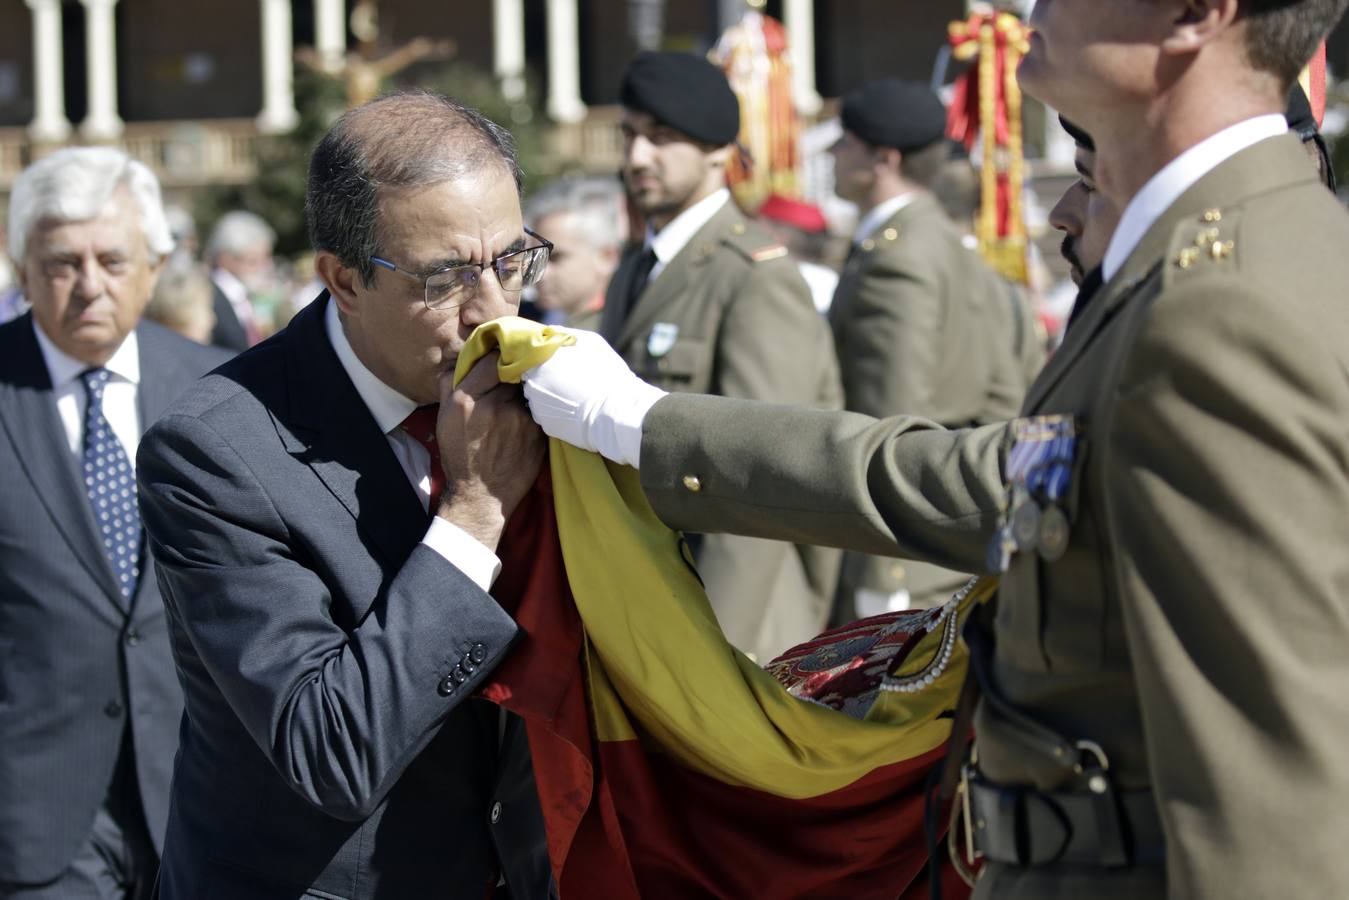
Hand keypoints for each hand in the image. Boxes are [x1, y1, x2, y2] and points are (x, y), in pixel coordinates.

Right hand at [434, 352, 544, 550]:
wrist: (480, 496)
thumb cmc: (460, 456)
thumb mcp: (444, 418)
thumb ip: (450, 384)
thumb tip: (463, 359)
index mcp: (467, 400)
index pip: (491, 360)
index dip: (499, 354)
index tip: (503, 354)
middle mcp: (494, 406)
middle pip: (514, 372)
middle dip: (514, 371)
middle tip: (515, 373)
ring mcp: (519, 421)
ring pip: (528, 391)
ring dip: (525, 391)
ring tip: (517, 402)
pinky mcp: (537, 434)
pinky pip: (538, 410)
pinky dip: (534, 411)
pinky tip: (524, 421)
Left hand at [521, 329, 665, 466]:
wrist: (618, 413)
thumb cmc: (607, 374)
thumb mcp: (591, 342)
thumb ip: (565, 334)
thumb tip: (551, 331)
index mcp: (541, 361)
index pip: (531, 357)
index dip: (544, 359)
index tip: (559, 362)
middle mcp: (532, 385)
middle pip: (533, 378)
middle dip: (546, 377)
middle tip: (569, 379)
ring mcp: (537, 408)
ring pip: (538, 397)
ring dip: (550, 395)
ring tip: (574, 396)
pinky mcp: (546, 426)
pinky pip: (547, 414)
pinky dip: (556, 411)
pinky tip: (574, 410)